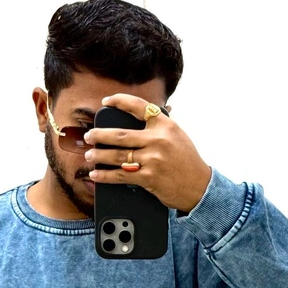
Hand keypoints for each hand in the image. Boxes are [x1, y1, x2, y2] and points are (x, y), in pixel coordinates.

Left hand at [83, 93, 211, 212]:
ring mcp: (153, 159)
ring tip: (89, 155)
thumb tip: (141, 114)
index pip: (139, 106)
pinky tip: (96, 174)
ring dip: (99, 156)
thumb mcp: (177, 135)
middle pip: (120, 134)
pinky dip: (105, 176)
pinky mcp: (148, 177)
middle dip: (99, 135)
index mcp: (165, 125)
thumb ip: (159, 125)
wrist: (199, 186)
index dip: (120, 101)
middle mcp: (158, 139)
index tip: (106, 101)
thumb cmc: (187, 161)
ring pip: (117, 155)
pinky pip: (121, 175)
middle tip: (89, 136)